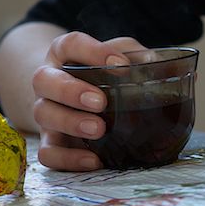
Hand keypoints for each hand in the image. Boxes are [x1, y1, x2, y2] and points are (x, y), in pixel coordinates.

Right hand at [32, 32, 146, 170]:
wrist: (73, 100)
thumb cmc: (101, 76)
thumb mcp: (117, 59)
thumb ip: (136, 57)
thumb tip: (161, 65)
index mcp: (64, 55)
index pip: (70, 45)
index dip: (91, 51)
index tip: (121, 64)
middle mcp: (48, 81)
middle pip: (43, 79)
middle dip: (70, 91)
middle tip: (100, 101)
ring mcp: (46, 112)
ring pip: (43, 114)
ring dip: (70, 123)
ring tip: (99, 129)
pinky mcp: (50, 141)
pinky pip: (47, 153)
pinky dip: (68, 159)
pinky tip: (94, 160)